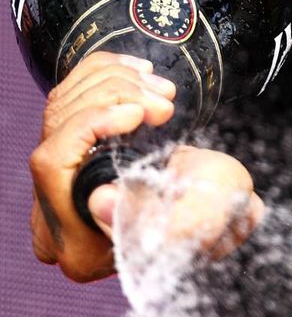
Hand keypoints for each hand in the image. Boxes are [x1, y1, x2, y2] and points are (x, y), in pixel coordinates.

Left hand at [29, 51, 262, 280]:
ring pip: (65, 104)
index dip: (90, 124)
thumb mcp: (188, 231)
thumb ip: (143, 219)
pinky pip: (74, 94)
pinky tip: (139, 72)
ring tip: (162, 90)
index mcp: (79, 244)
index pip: (52, 164)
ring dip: (117, 81)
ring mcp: (63, 180)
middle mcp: (57, 213)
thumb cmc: (209, 219)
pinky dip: (106, 72)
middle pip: (58, 126)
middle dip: (112, 97)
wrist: (214, 211)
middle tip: (163, 100)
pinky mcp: (78, 149)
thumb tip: (100, 200)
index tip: (136, 112)